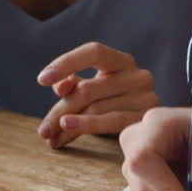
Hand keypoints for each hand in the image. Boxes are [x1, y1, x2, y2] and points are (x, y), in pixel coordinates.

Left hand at [36, 42, 158, 147]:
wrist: (150, 128)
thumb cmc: (111, 104)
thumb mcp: (91, 90)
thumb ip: (73, 84)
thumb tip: (61, 87)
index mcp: (122, 61)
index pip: (94, 52)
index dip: (67, 62)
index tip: (41, 80)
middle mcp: (138, 75)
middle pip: (88, 88)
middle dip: (59, 110)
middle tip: (42, 130)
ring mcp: (146, 96)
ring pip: (95, 108)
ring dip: (67, 125)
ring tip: (51, 138)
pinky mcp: (147, 117)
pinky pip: (111, 122)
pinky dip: (86, 128)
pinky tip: (65, 137)